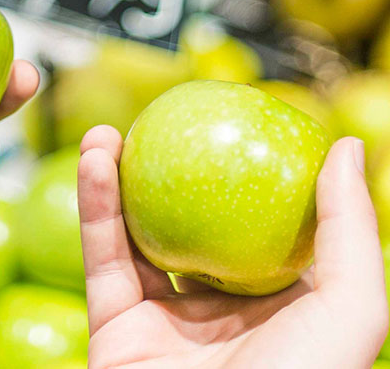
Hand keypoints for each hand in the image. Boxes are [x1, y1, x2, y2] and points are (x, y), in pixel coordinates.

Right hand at [77, 125, 387, 367]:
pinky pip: (103, 256)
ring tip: (107, 132)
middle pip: (190, 223)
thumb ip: (351, 231)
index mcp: (280, 305)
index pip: (261, 225)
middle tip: (158, 124)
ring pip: (135, 234)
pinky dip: (93, 205)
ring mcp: (164, 318)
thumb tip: (347, 147)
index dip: (245, 174)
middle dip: (169, 173)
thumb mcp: (353, 309)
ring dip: (117, 180)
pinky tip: (96, 160)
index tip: (233, 123)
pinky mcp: (114, 325)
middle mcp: (220, 309)